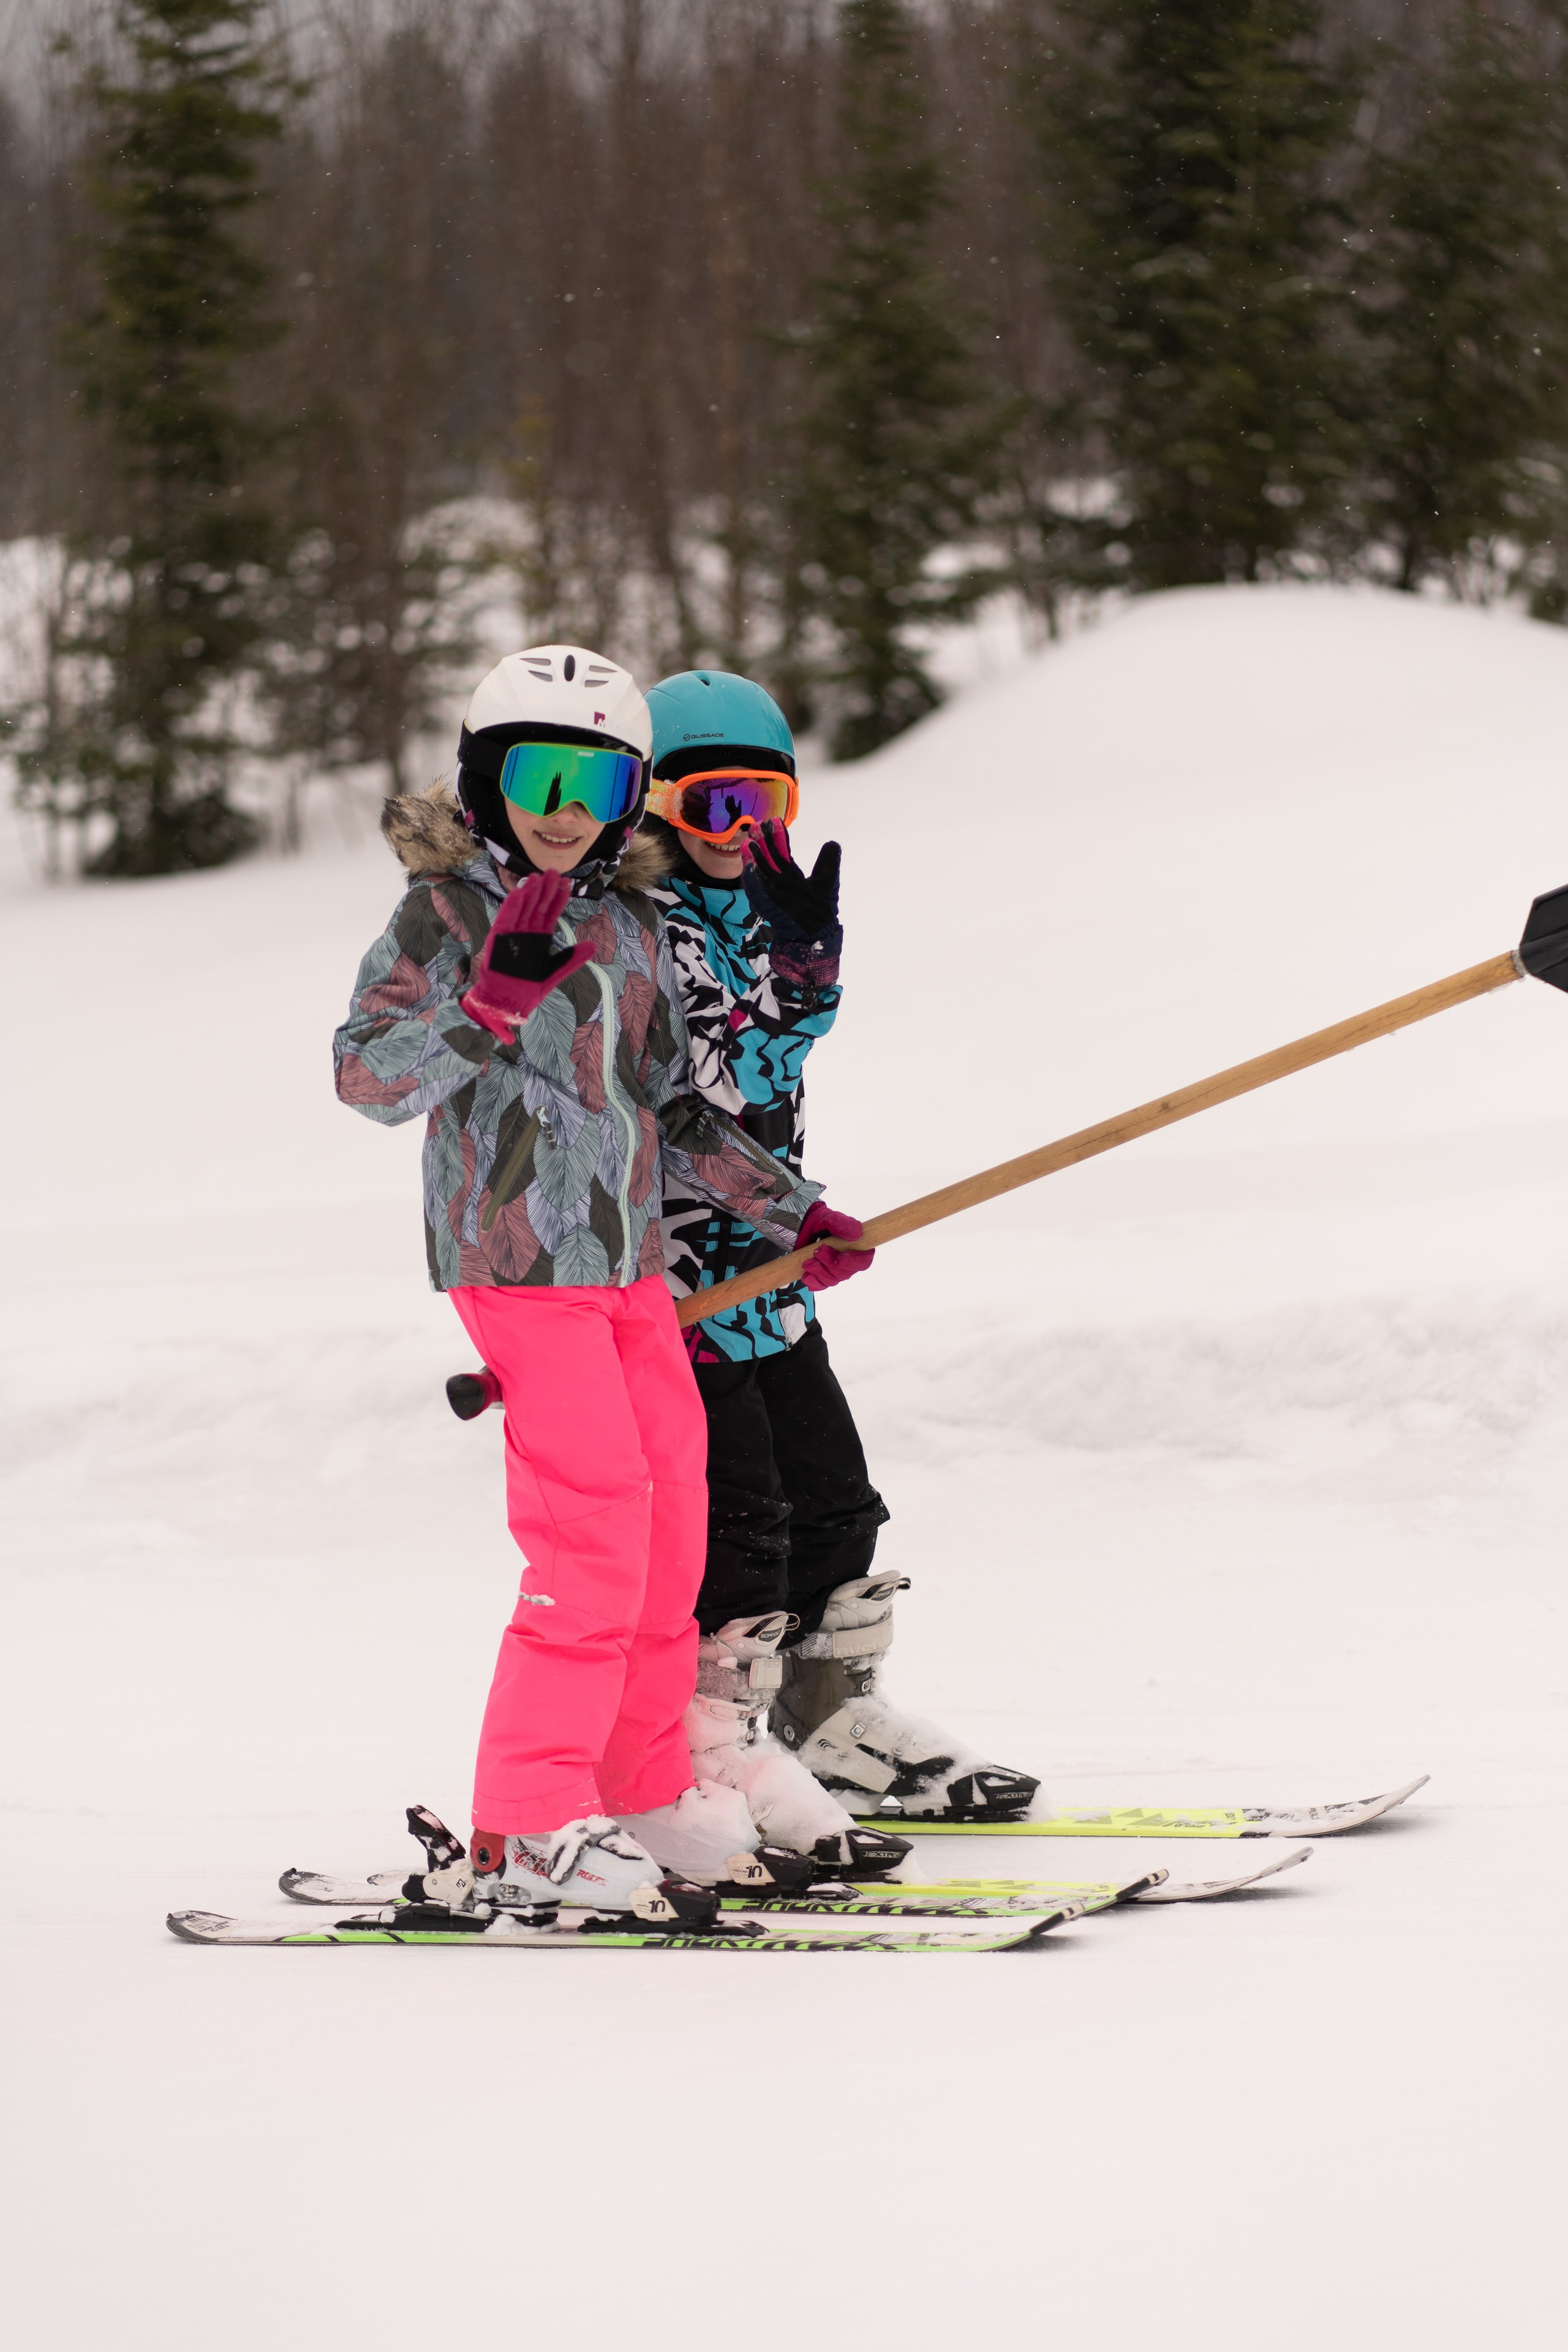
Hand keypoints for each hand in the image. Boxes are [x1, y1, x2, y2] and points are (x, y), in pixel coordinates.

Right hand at [462, 871, 596, 1036]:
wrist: (507, 1002)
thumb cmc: (527, 988)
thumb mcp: (554, 972)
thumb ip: (572, 959)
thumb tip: (593, 946)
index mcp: (540, 937)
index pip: (551, 913)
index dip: (558, 898)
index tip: (566, 883)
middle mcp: (526, 932)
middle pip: (537, 906)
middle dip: (545, 890)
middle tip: (552, 872)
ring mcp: (512, 934)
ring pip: (522, 908)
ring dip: (528, 893)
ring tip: (536, 877)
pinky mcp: (499, 939)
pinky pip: (505, 919)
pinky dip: (511, 906)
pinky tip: (518, 893)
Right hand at [744, 821, 842, 986]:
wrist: (817, 934)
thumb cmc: (820, 910)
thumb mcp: (827, 880)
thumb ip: (828, 861)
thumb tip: (832, 842)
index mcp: (791, 875)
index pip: (781, 852)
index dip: (777, 837)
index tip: (773, 821)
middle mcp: (780, 882)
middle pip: (768, 859)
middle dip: (762, 842)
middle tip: (756, 825)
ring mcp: (773, 894)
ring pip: (760, 873)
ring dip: (753, 858)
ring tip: (748, 843)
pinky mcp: (770, 907)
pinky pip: (758, 894)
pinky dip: (753, 882)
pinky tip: (749, 868)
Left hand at [796, 1200, 873, 1292]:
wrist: (801, 1227)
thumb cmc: (820, 1222)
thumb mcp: (830, 1218)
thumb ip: (843, 1224)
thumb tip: (857, 1235)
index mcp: (857, 1247)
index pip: (863, 1261)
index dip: (853, 1263)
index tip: (839, 1259)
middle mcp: (848, 1261)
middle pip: (845, 1273)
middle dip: (829, 1264)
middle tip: (817, 1250)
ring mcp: (835, 1270)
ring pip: (832, 1280)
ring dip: (818, 1271)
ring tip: (807, 1260)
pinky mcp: (822, 1276)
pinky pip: (821, 1285)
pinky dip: (813, 1281)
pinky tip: (806, 1275)